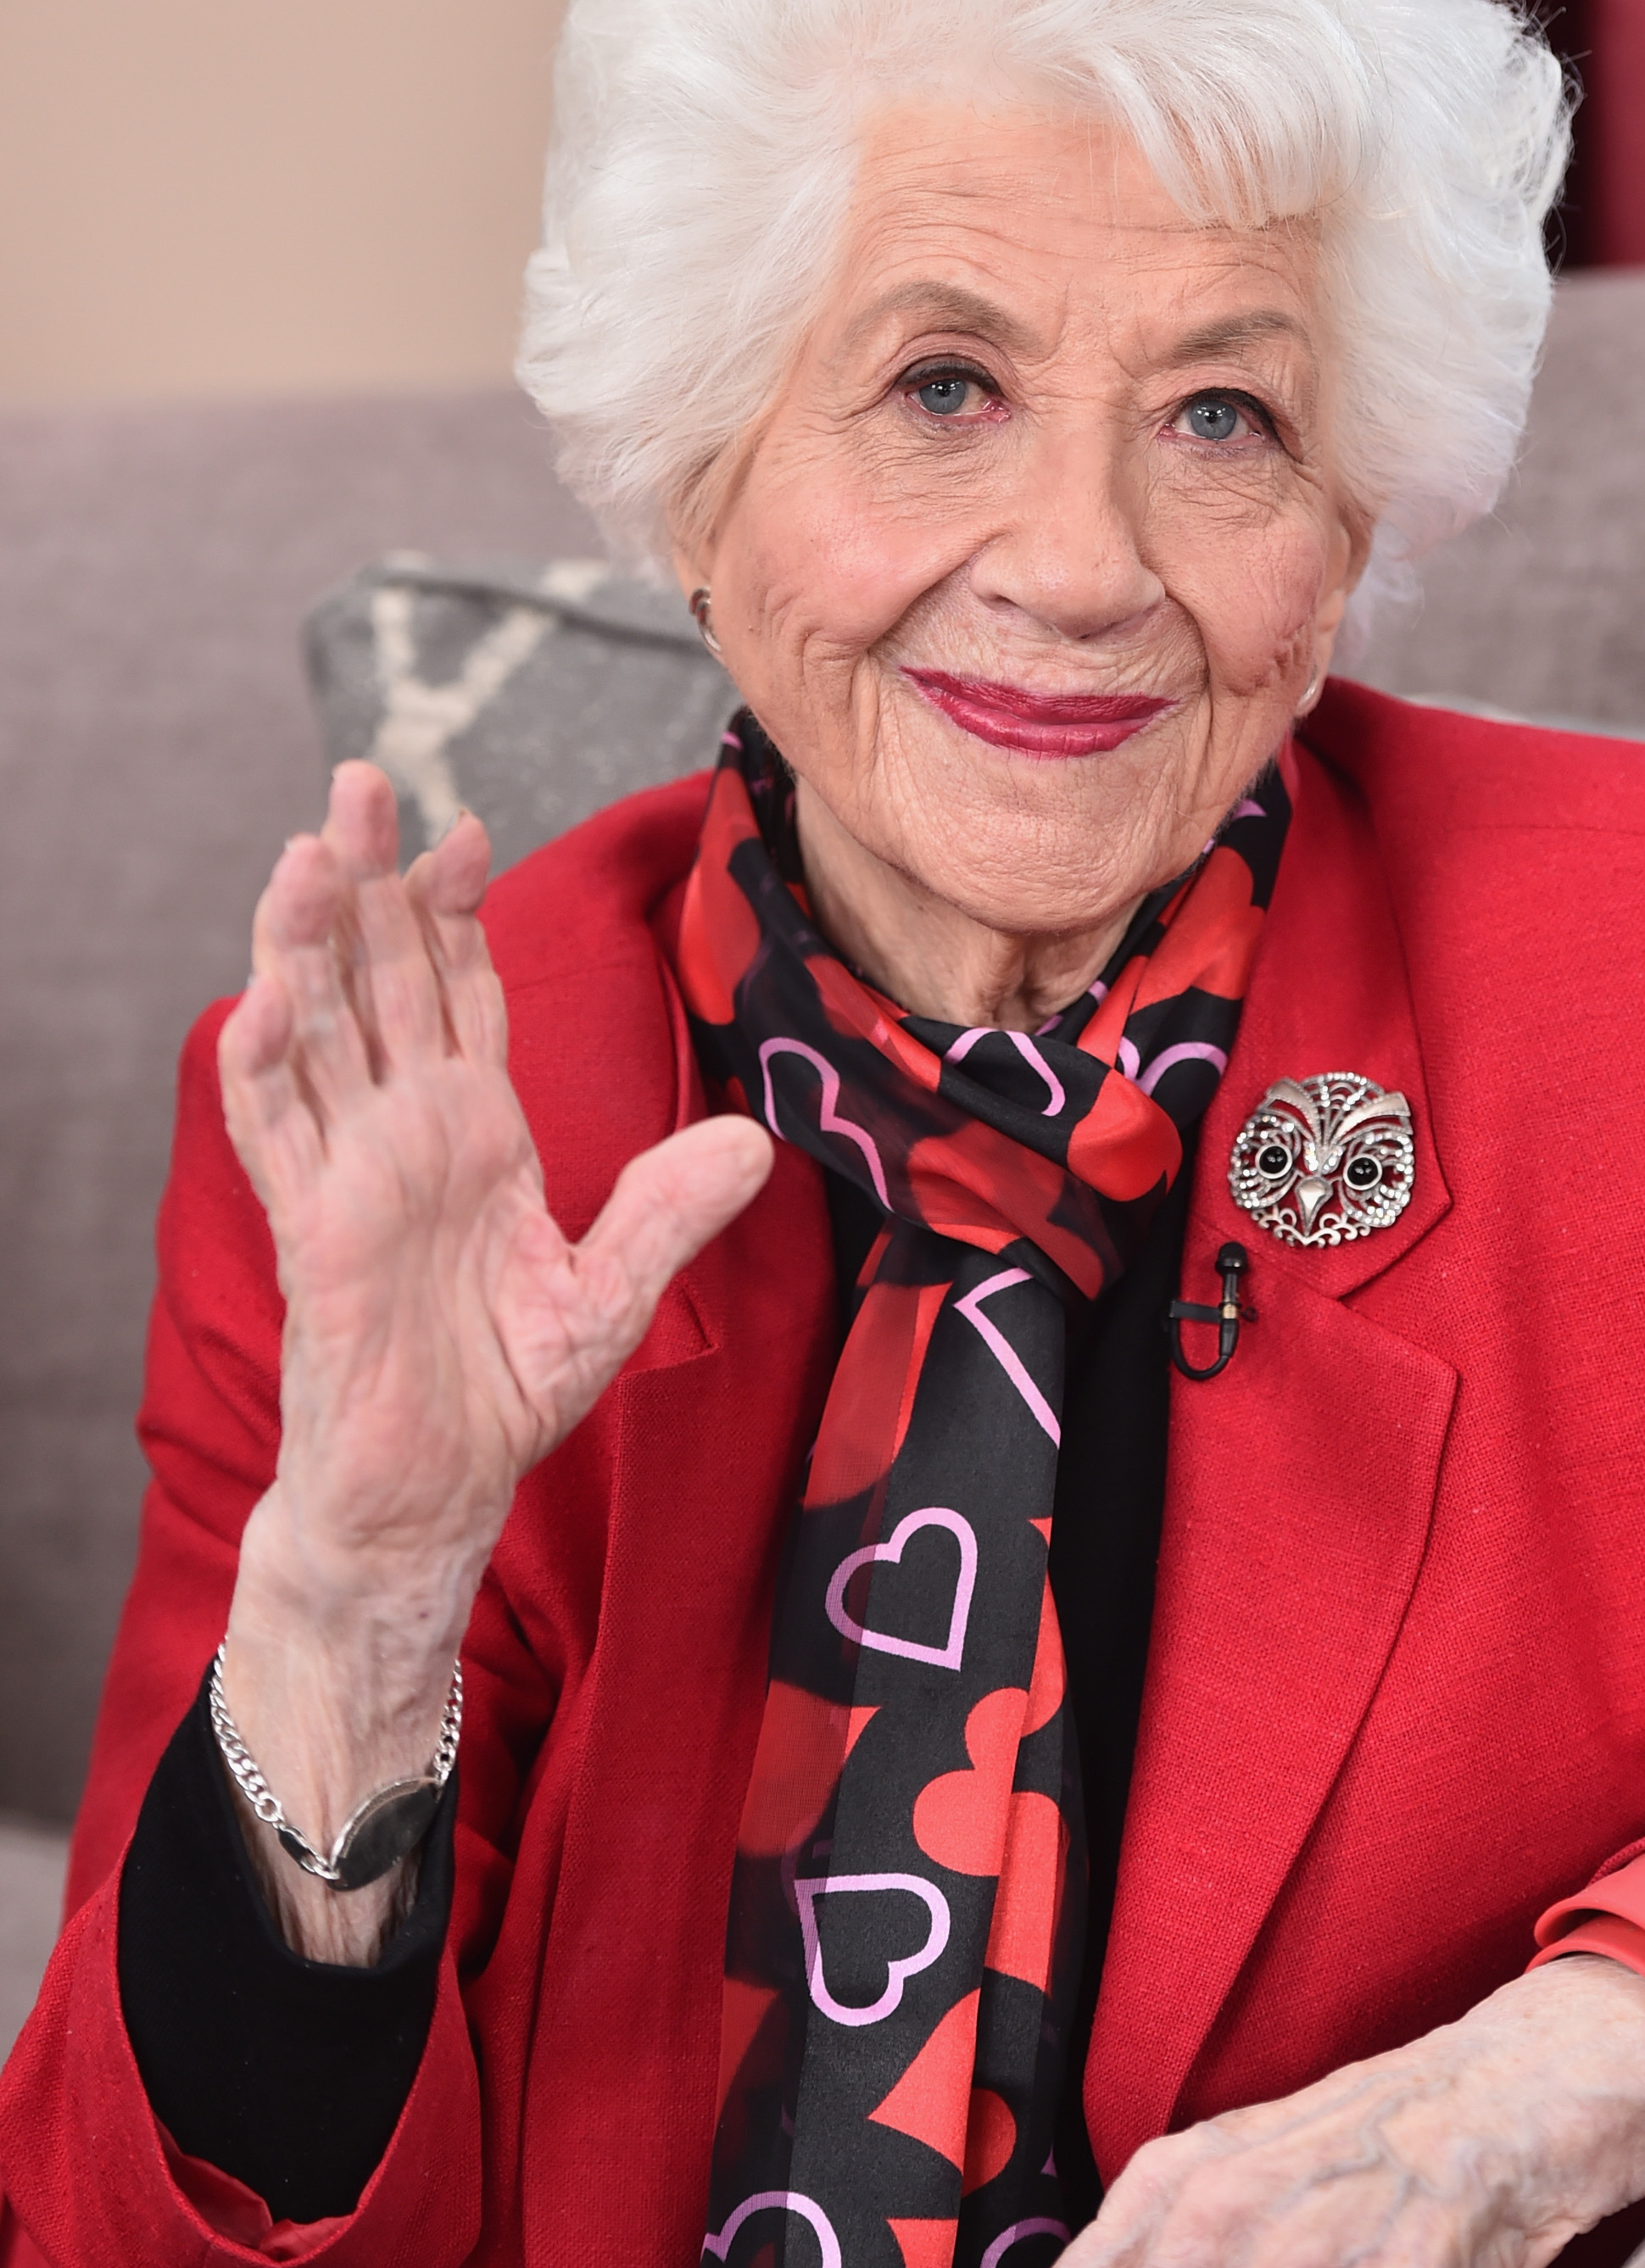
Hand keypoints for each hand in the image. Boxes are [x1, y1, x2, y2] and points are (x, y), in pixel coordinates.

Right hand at [215, 763, 769, 1956]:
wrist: (434, 1491)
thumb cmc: (505, 1395)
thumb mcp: (614, 1296)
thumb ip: (671, 1213)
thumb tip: (754, 1142)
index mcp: (475, 1134)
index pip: (457, 993)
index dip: (455, 911)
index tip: (467, 828)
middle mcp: (404, 1135)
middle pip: (377, 979)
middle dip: (367, 880)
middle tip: (362, 776)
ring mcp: (350, 1174)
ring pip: (315, 1031)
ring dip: (303, 942)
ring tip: (306, 849)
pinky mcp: (313, 1231)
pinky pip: (278, 1133)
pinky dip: (267, 1063)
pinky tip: (267, 994)